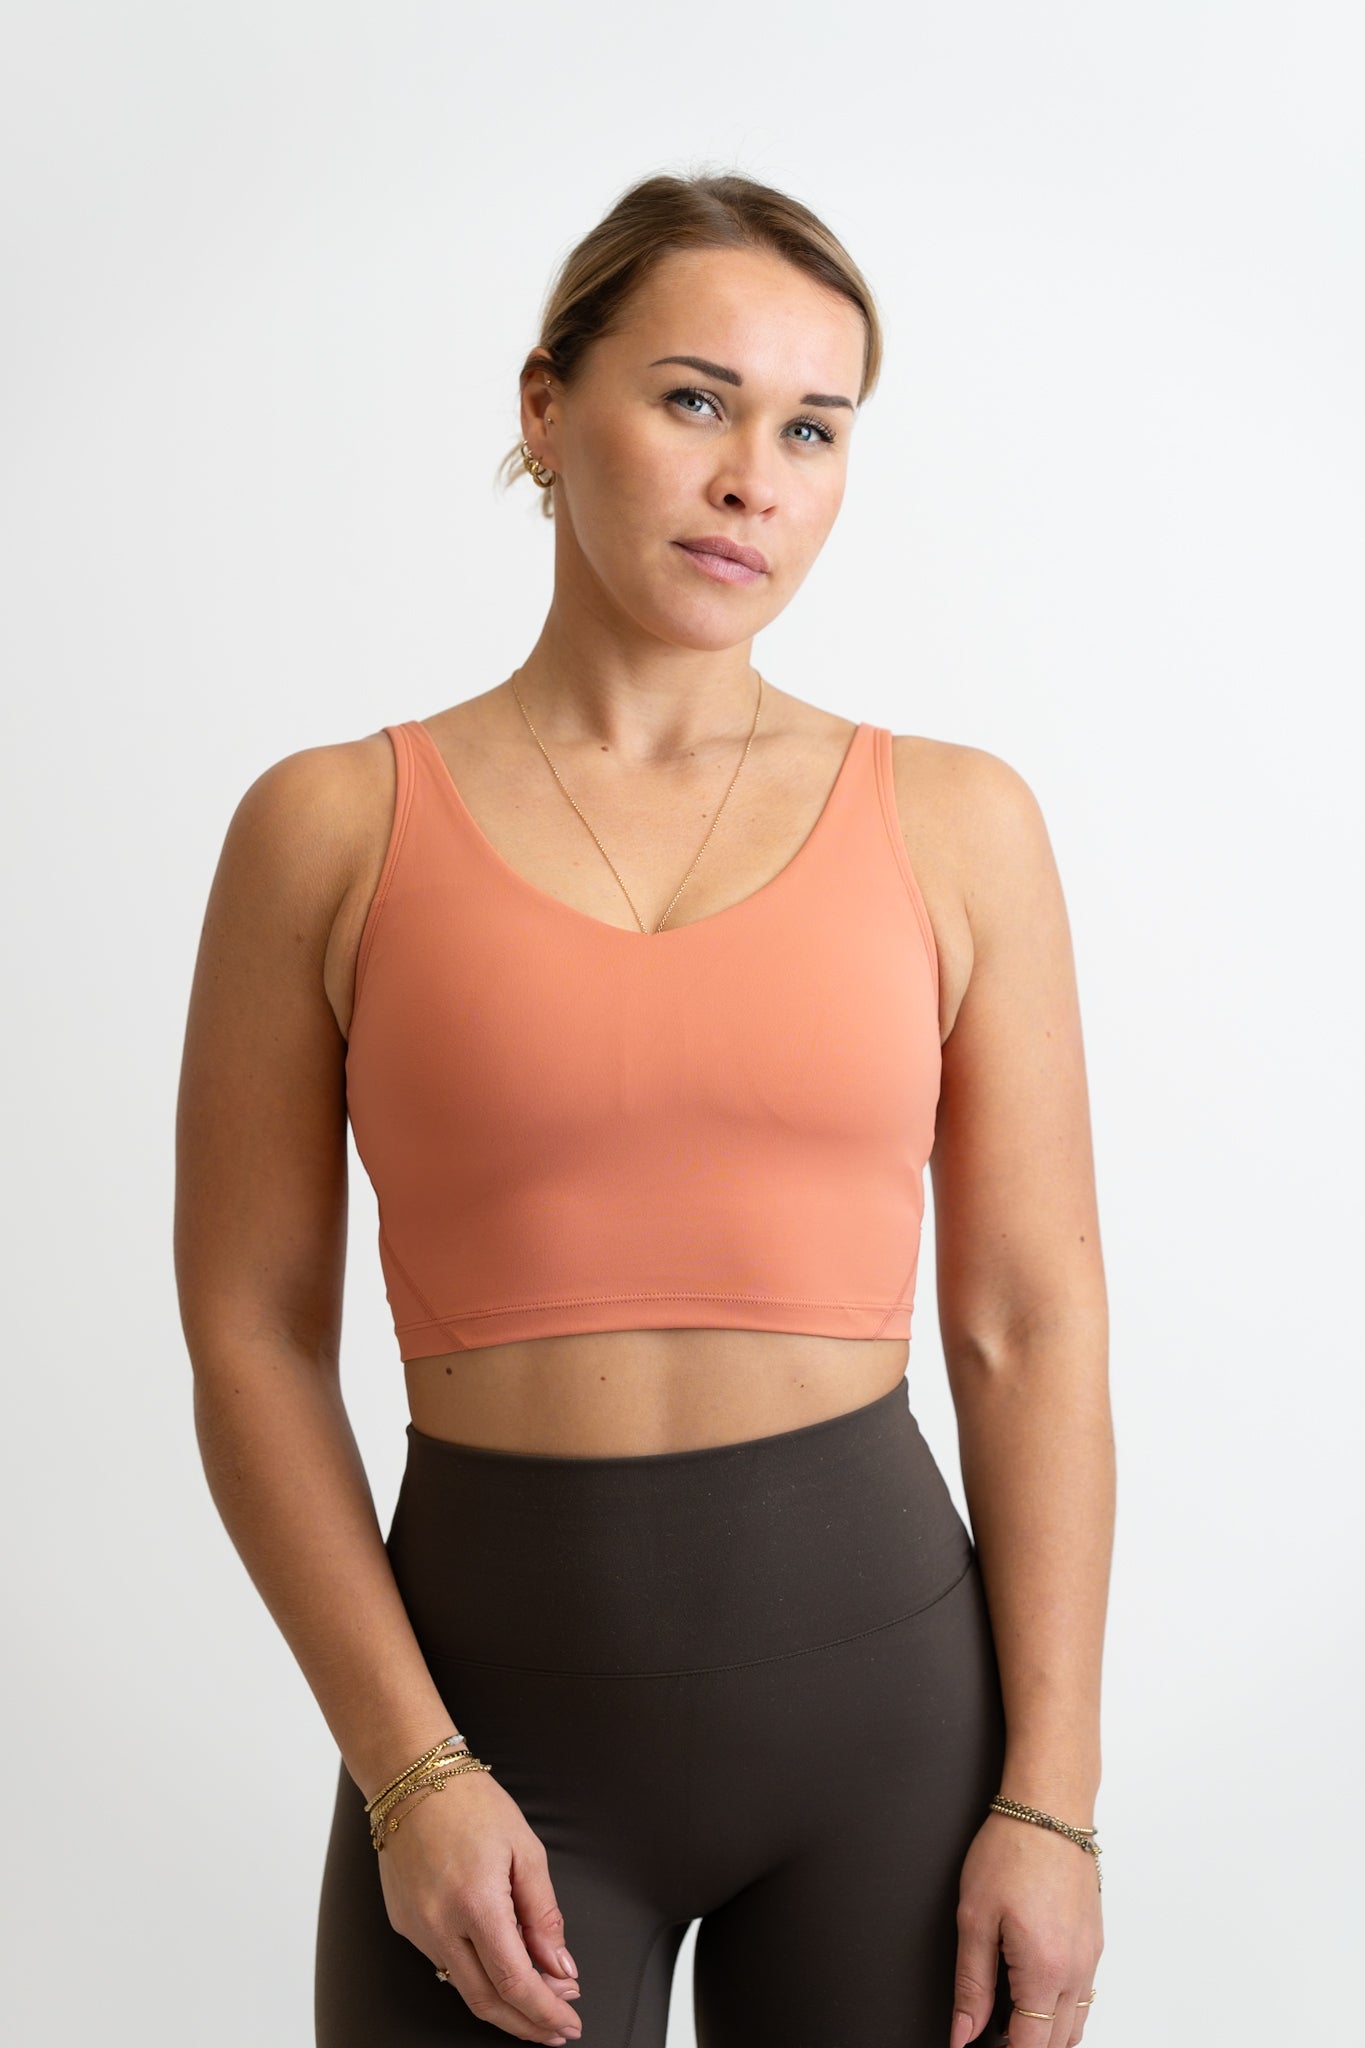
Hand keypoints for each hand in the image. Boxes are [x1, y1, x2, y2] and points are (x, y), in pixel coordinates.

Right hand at [375, 1767, 582, 2043]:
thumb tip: (560, 1967)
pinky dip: (476, 1975)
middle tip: (556, 2028)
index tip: (568, 2022)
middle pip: (486, 2001)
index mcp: (476, 1904)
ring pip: (463, 1988)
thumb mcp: (525, 1850)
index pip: (515, 1982)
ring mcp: (417, 1928)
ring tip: (538, 1999)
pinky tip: (500, 1968)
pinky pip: (444, 1963)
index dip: (544, 2011)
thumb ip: (544, 1914)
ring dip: (503, 2004)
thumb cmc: (472, 1804)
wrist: (414, 1779)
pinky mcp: (404, 1925)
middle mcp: (440, 1925)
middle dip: (526, 2023)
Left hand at [950, 1809, 1102, 2047]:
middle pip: (1057, 2042)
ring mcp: (1090, 1956)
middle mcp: (1076, 1970)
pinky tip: (1036, 1988)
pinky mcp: (1094, 1941)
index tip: (984, 2046)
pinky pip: (1085, 1995)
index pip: (1031, 2046)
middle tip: (993, 2030)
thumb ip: (970, 1985)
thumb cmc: (1011, 1851)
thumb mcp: (974, 1918)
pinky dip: (1062, 2007)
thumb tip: (963, 2033)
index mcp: (1045, 1970)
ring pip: (1076, 2023)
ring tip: (1013, 2016)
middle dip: (1026, 2045)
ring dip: (1047, 2032)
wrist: (1049, 1809)